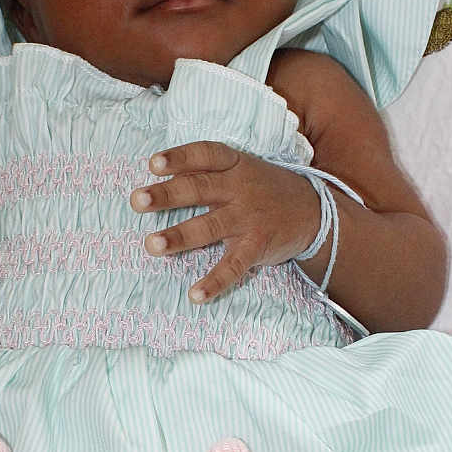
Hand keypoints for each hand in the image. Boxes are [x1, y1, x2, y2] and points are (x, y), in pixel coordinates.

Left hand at [130, 140, 320, 302]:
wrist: (314, 211)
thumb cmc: (263, 188)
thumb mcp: (241, 168)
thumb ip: (206, 174)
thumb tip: (158, 182)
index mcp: (233, 165)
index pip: (205, 155)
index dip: (180, 158)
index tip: (153, 164)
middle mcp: (239, 189)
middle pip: (199, 189)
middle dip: (166, 195)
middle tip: (137, 201)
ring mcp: (248, 218)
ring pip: (209, 227)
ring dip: (179, 236)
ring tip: (151, 245)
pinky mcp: (257, 246)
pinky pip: (233, 266)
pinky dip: (214, 282)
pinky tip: (195, 295)